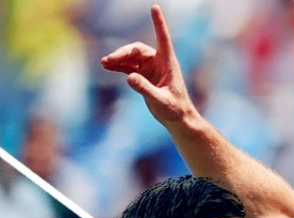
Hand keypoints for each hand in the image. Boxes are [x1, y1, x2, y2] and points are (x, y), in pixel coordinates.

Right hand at [100, 5, 194, 125]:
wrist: (178, 119)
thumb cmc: (175, 110)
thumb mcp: (160, 101)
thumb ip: (145, 89)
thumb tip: (129, 77)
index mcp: (168, 63)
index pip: (163, 39)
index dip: (159, 23)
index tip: (155, 7)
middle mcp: (159, 62)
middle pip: (138, 50)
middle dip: (123, 53)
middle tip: (109, 60)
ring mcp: (150, 69)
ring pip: (131, 57)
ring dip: (118, 58)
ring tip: (104, 63)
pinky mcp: (144, 76)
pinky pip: (128, 67)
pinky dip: (118, 66)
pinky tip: (107, 67)